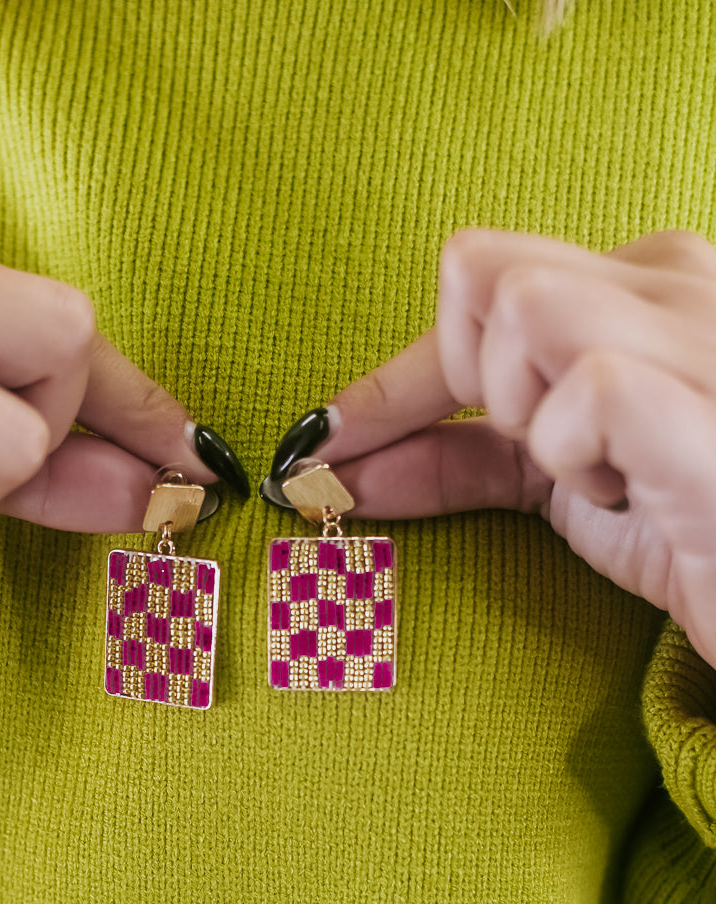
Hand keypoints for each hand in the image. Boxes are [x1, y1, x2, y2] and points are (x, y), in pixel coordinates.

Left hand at [297, 227, 715, 670]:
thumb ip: (453, 457)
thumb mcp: (556, 483)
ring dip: (525, 413)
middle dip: (467, 382)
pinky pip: (590, 386)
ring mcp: (700, 337)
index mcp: (643, 283)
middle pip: (484, 268)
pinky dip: (575, 451)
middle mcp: (678, 283)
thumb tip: (333, 468)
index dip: (394, 379)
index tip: (330, 451)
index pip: (474, 277)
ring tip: (593, 475)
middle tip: (532, 455)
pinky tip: (627, 492)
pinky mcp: (705, 410)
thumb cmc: (685, 531)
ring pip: (528, 305)